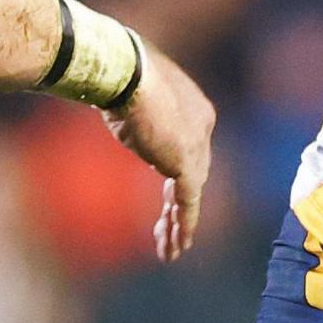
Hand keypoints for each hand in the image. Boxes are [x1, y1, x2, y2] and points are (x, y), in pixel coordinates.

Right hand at [102, 46, 213, 261]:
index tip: (165, 197)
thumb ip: (136, 113)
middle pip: (193, 174)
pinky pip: (188, 202)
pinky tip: (179, 246)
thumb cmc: (121, 74)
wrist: (127, 72)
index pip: (190, 151)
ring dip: (179, 224)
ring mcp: (198, 147)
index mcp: (196, 110)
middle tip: (168, 229)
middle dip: (180, 205)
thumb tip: (119, 110)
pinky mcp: (186, 163)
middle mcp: (203, 128)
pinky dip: (184, 225)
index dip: (178, 177)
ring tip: (172, 250)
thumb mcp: (134, 96)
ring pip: (190, 194)